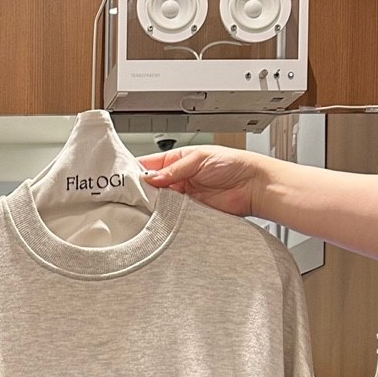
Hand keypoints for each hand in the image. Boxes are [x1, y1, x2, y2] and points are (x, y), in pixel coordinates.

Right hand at [139, 146, 267, 217]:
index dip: (137, 170)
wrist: (253, 187)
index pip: (151, 164)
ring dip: (152, 205)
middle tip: (129, 196)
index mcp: (178, 160)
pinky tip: (157, 217)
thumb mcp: (200, 158)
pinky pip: (171, 216)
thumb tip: (150, 176)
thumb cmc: (235, 165)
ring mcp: (183, 197)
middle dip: (141, 190)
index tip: (125, 178)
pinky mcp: (190, 214)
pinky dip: (164, 218)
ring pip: (159, 203)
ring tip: (142, 207)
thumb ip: (174, 169)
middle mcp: (178, 179)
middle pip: (151, 186)